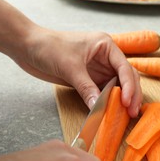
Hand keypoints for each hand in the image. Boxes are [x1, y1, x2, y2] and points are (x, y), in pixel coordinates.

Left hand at [14, 27, 141, 116]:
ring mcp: (99, 69)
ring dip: (123, 99)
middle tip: (132, 112)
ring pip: (118, 86)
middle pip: (126, 77)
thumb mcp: (70, 67)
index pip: (124, 67)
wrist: (27, 46)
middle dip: (131, 94)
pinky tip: (112, 111)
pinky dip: (109, 102)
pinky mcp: (90, 79)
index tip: (126, 101)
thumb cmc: (48, 47)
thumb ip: (86, 87)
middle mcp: (106, 57)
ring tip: (127, 114)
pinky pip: (104, 92)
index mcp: (105, 46)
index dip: (128, 85)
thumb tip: (99, 107)